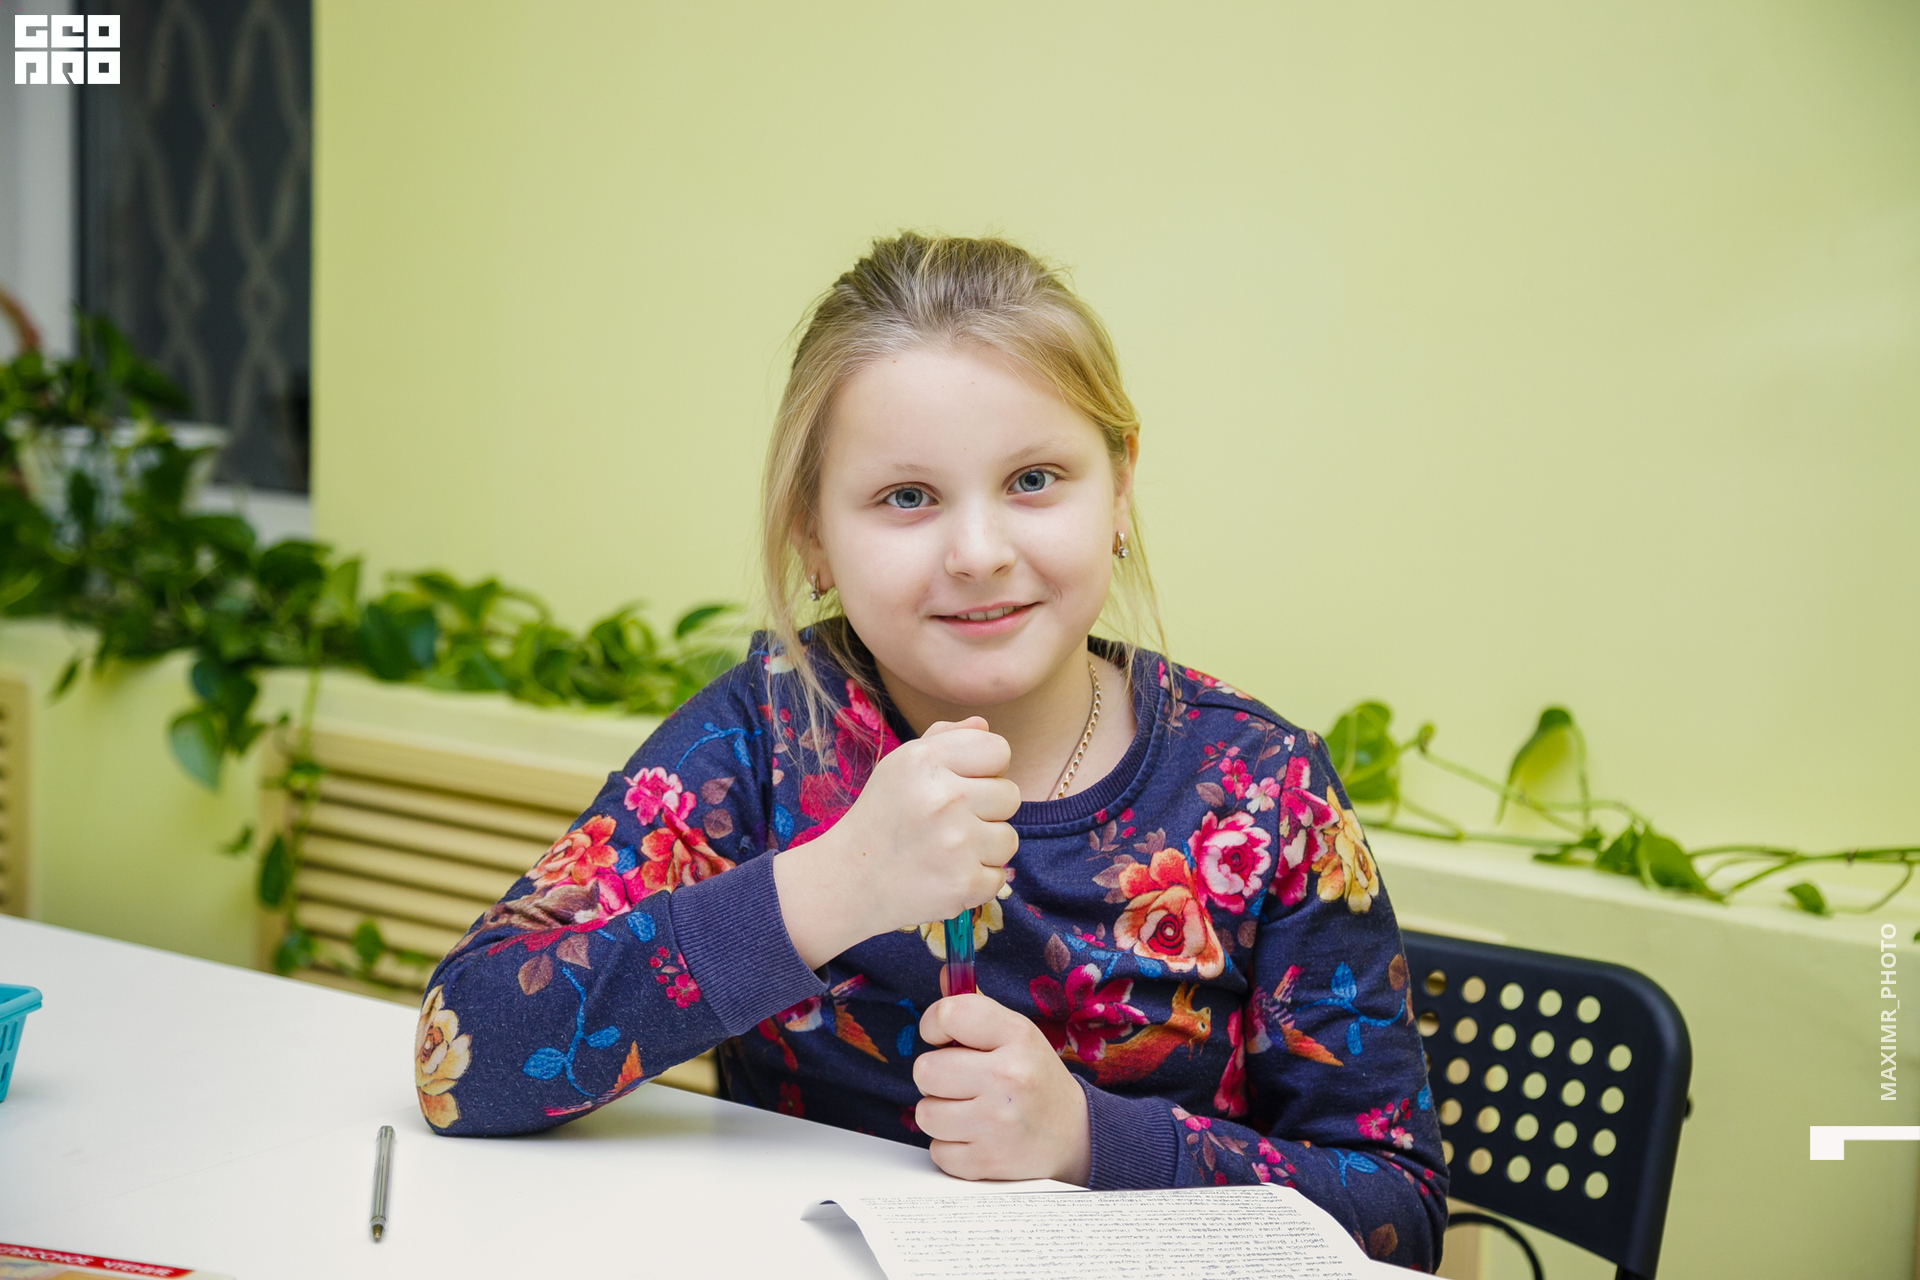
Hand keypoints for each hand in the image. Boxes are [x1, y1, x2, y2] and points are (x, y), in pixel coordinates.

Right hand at [776, 717, 1019, 967]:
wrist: (847, 882)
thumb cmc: (880, 819)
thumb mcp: (901, 766)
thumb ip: (944, 739)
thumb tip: (984, 724)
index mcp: (925, 760)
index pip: (998, 750)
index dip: (986, 769)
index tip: (963, 785)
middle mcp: (943, 797)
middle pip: (1010, 795)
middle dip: (986, 811)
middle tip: (949, 824)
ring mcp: (956, 843)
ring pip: (1009, 839)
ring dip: (984, 848)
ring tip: (948, 852)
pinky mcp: (964, 883)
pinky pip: (999, 876)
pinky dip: (976, 881)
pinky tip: (945, 876)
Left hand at [913, 992, 1091, 1184]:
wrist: (1076, 1135)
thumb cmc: (1036, 1078)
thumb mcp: (1016, 1034)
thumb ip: (976, 1006)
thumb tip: (945, 973)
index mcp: (1016, 1036)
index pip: (949, 1014)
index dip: (934, 1024)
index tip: (942, 1036)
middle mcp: (1008, 1077)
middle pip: (925, 1069)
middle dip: (937, 1076)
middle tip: (961, 1080)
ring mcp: (998, 1123)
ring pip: (925, 1113)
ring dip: (941, 1113)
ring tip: (970, 1109)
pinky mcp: (989, 1162)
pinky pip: (937, 1151)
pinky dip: (951, 1146)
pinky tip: (975, 1136)